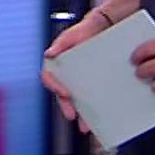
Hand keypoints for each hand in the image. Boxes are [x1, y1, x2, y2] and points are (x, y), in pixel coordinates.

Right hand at [43, 11, 111, 131]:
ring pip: (75, 101)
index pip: (49, 78)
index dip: (54, 87)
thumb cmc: (85, 30)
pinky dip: (92, 110)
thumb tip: (49, 54)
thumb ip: (61, 43)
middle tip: (72, 115)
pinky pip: (90, 99)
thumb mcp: (72, 34)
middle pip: (61, 95)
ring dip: (79, 114)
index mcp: (57, 64)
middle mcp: (66, 75)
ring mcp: (79, 81)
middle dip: (66, 107)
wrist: (105, 28)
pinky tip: (98, 118)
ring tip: (85, 125)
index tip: (64, 93)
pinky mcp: (92, 84)